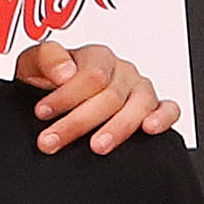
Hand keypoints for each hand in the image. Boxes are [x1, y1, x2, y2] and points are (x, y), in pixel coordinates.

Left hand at [15, 39, 181, 153]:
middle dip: (78, 122)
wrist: (51, 95)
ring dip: (117, 128)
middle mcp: (121, 71)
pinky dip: (163, 117)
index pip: (91, 75)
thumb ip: (47, 58)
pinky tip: (149, 128)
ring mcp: (138, 89)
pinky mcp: (152, 107)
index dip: (65, 96)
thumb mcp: (34, 63)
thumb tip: (65, 72)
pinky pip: (168, 109)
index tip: (43, 112)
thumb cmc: (47, 79)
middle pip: (110, 96)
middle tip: (52, 140)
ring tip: (97, 146)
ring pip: (139, 105)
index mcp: (96, 57)